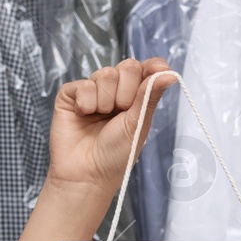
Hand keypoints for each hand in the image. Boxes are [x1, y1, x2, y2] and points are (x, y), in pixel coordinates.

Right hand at [46, 57, 176, 200]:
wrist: (87, 174)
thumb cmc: (115, 155)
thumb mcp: (138, 124)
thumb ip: (150, 95)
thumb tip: (170, 73)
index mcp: (135, 97)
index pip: (146, 69)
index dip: (153, 66)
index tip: (158, 69)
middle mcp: (115, 91)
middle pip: (128, 67)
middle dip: (127, 92)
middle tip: (120, 113)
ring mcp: (92, 91)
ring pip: (105, 74)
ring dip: (106, 101)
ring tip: (100, 119)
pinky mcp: (70, 95)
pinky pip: (83, 84)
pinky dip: (86, 102)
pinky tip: (83, 116)